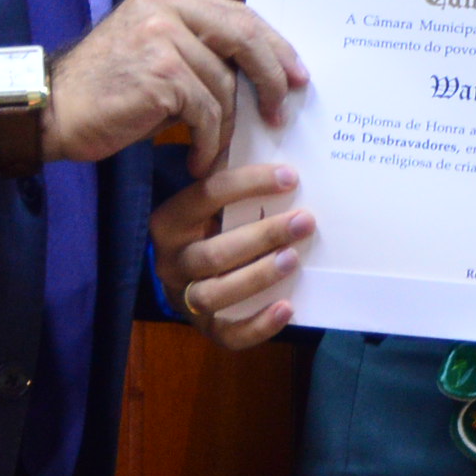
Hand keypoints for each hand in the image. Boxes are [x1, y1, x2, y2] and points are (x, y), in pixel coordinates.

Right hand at [43, 0, 308, 171]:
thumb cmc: (105, 89)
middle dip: (271, 77)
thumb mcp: (155, 50)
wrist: (51, 110)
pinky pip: (206, 112)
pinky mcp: (160, 74)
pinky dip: (209, 141)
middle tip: (281, 109)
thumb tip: (260, 70)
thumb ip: (199, 46)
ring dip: (227, 126)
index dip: (274, 46)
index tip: (296, 75)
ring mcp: (162, 37)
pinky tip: (198, 157)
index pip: (239, 15)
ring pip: (224, 84)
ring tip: (216, 149)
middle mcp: (166, 5)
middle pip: (244, 38)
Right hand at [151, 162, 312, 350]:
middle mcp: (171, 261)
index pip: (208, 195)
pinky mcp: (204, 329)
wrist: (186, 274)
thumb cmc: (210, 225)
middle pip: (215, 251)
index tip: (290, 177)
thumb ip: (232, 177)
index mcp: (170, 220)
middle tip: (306, 221)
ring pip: (216, 293)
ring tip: (293, 259)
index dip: (249, 183)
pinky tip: (287, 308)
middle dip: (264, 235)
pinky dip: (258, 325)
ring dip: (258, 276)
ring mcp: (184, 297)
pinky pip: (228, 334)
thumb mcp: (212, 199)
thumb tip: (276, 141)